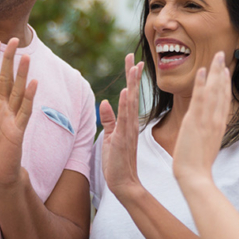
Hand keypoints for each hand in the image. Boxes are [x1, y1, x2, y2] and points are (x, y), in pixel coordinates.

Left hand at [0, 39, 37, 187]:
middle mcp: (2, 108)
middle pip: (6, 79)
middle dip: (9, 60)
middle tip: (13, 39)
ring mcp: (12, 117)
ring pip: (18, 90)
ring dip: (22, 74)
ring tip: (25, 56)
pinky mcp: (18, 130)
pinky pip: (24, 110)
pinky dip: (29, 97)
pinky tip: (33, 83)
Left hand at [98, 54, 146, 201]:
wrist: (123, 182)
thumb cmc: (117, 161)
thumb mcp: (110, 136)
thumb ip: (109, 119)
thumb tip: (104, 102)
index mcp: (128, 121)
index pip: (130, 95)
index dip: (130, 78)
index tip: (132, 61)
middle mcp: (131, 122)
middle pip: (133, 93)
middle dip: (132, 74)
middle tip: (133, 56)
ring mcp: (129, 130)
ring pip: (131, 102)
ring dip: (132, 84)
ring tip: (133, 66)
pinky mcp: (124, 138)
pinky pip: (125, 118)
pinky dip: (126, 104)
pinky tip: (127, 91)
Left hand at [171, 52, 230, 189]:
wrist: (195, 176)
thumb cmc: (197, 166)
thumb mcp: (206, 146)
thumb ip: (207, 134)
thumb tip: (205, 130)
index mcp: (219, 126)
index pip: (224, 100)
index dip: (225, 84)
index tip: (225, 70)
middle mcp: (216, 120)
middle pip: (222, 91)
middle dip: (222, 72)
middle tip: (222, 55)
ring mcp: (207, 120)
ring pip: (214, 91)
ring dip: (215, 72)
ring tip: (216, 56)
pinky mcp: (196, 122)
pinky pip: (201, 99)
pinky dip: (202, 84)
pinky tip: (203, 71)